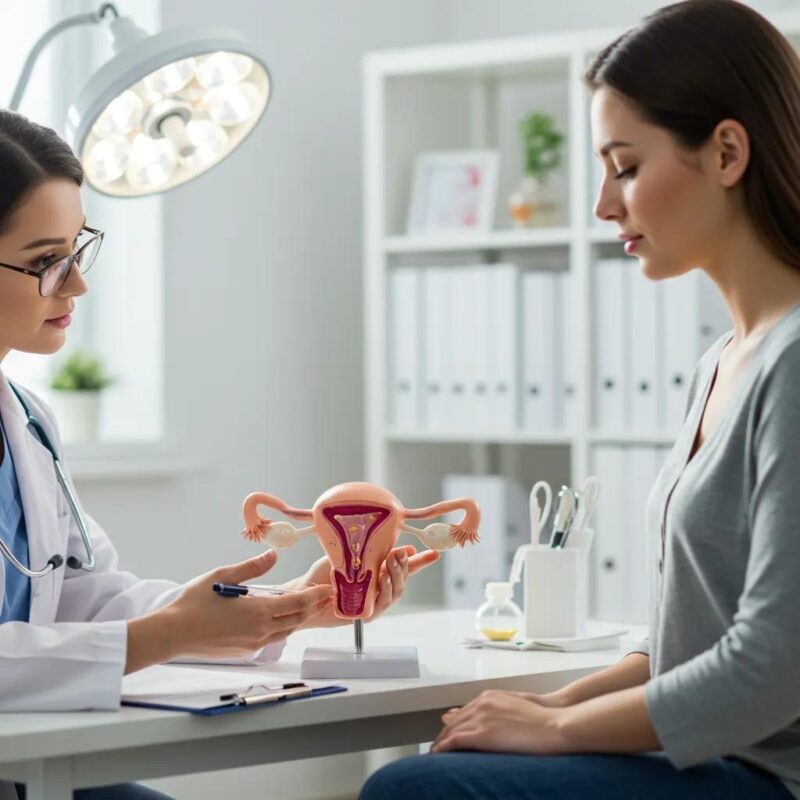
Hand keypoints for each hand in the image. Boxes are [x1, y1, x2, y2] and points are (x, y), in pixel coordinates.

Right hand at [158, 550, 335, 659]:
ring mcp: (253, 644)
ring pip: (286, 631)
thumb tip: (274, 555)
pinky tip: (280, 619)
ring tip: (307, 606)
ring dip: (299, 619)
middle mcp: (260, 631)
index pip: (297, 604)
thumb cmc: (194, 602)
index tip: (329, 590)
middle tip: (325, 596)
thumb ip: (253, 567)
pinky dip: (283, 628)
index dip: (315, 597)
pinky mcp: (244, 651)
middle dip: (312, 607)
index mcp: (258, 611)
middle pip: (296, 619)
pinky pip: (272, 639)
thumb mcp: (223, 576)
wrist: (173, 634)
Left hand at [286, 545, 440, 628]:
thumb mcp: (348, 555)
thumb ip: (371, 551)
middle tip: (401, 553)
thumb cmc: (324, 573)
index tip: (435, 553)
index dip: (420, 562)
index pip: (403, 567)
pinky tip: (383, 578)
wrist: (305, 591)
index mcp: (377, 574)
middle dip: (405, 565)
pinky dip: (385, 589)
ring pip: (396, 592)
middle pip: (403, 580)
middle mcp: (378, 589)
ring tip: (392, 562)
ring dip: (396, 576)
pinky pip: (382, 604)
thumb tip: (397, 545)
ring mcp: (373, 602)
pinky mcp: (365, 614)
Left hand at [430, 689, 566, 754]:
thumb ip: (497, 710)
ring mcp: (481, 717)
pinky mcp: (483, 734)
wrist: (554, 723)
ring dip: (440, 742)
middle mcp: (481, 704)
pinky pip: (455, 741)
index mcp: (489, 697)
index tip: (447, 735)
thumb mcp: (516, 706)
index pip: (463, 712)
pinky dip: (443, 748)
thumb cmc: (542, 716)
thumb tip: (490, 719)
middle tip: (436, 747)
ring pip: (450, 730)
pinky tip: (437, 756)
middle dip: (443, 734)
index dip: (453, 725)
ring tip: (433, 754)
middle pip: (454, 721)